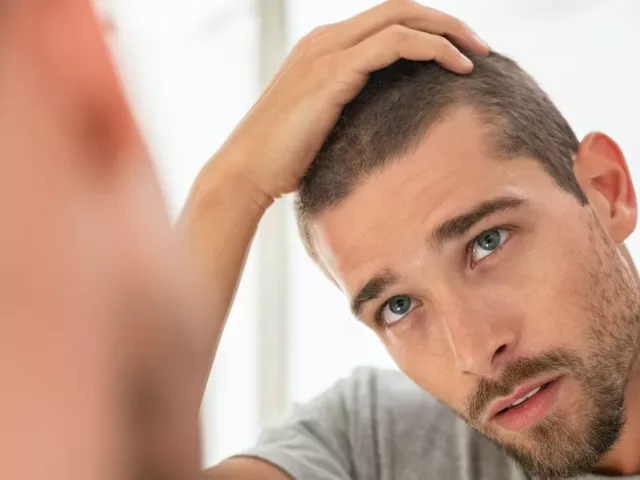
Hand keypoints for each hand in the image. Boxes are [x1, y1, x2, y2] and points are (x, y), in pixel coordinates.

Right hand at [212, 0, 488, 207]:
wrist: (246, 172)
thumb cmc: (284, 160)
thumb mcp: (323, 126)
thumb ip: (350, 111)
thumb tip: (386, 125)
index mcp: (324, 49)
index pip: (387, 21)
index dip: (429, 30)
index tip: (460, 54)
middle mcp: (325, 40)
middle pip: (400, 8)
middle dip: (447, 22)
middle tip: (482, 47)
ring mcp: (327, 52)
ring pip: (402, 17)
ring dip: (448, 31)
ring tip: (479, 55)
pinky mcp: (332, 73)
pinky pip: (394, 44)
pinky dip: (432, 49)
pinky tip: (458, 68)